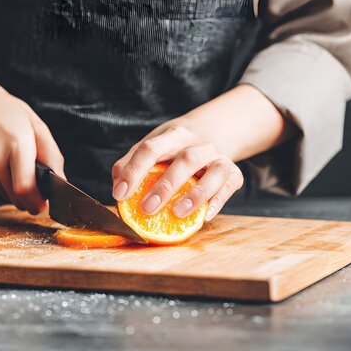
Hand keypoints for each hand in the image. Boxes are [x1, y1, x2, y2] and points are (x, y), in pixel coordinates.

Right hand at [0, 76, 64, 213]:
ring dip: (14, 189)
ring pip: (6, 196)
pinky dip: (0, 184)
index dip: (37, 202)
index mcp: (15, 144)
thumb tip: (60, 182)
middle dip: (29, 198)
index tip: (44, 204)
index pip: (25, 187)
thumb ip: (51, 155)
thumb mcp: (36, 126)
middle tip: (32, 182)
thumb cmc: (5, 113)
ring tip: (11, 163)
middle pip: (17, 197)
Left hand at [111, 124, 243, 220]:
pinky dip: (217, 202)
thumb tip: (117, 185)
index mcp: (172, 135)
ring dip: (196, 194)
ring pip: (214, 172)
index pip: (151, 149)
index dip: (134, 171)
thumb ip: (131, 163)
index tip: (120, 193)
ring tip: (178, 212)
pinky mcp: (234, 173)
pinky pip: (228, 187)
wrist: (211, 133)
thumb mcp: (151, 147)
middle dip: (166, 185)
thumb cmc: (172, 148)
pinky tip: (204, 217)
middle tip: (147, 208)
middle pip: (185, 160)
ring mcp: (218, 157)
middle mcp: (198, 143)